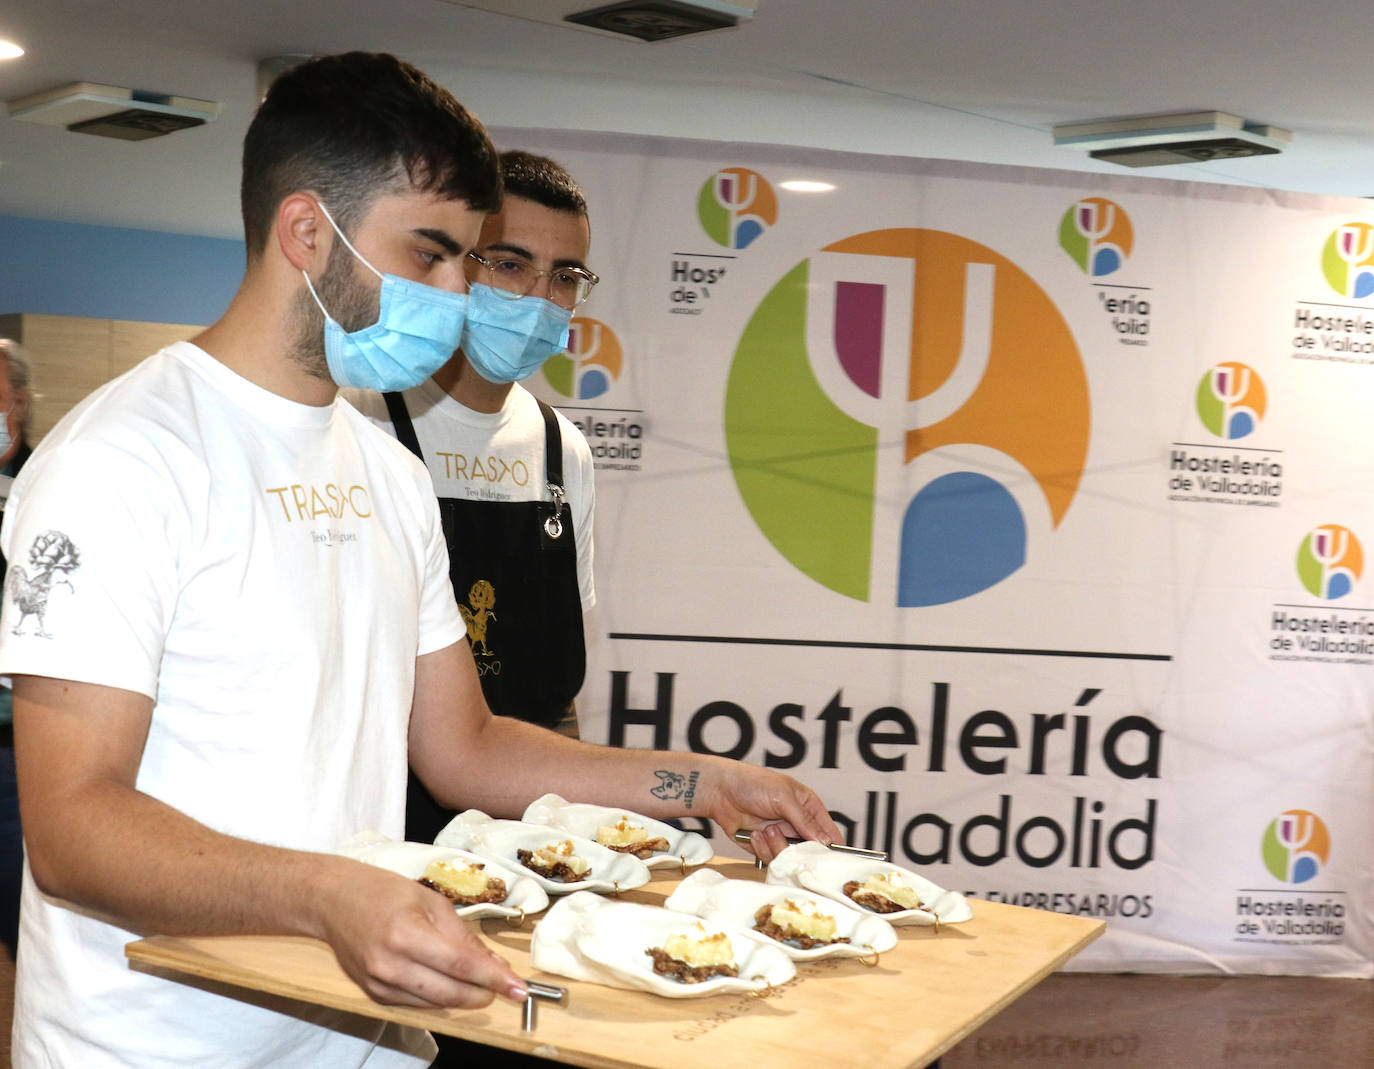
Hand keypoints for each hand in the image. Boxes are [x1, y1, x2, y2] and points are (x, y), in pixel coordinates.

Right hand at [314, 859, 526, 1007]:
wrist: (333, 901)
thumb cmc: (385, 892)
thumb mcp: (431, 901)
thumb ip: (463, 935)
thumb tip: (494, 963)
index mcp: (407, 933)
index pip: (461, 965)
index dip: (495, 979)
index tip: (520, 989)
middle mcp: (390, 964)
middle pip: (449, 992)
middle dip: (483, 993)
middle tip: (503, 986)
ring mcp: (379, 983)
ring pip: (435, 1004)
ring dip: (462, 997)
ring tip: (479, 982)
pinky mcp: (373, 995)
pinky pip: (415, 1004)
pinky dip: (437, 997)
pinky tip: (447, 982)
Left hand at [699, 764, 842, 863]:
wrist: (719, 792)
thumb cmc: (752, 784)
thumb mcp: (783, 798)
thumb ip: (805, 821)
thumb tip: (826, 842)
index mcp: (809, 808)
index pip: (829, 833)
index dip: (834, 849)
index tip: (833, 863)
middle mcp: (797, 825)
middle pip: (810, 852)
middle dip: (798, 849)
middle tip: (786, 841)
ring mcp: (781, 838)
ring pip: (790, 858)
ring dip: (776, 846)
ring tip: (765, 830)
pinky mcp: (765, 848)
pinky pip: (771, 860)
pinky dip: (762, 848)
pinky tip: (753, 834)